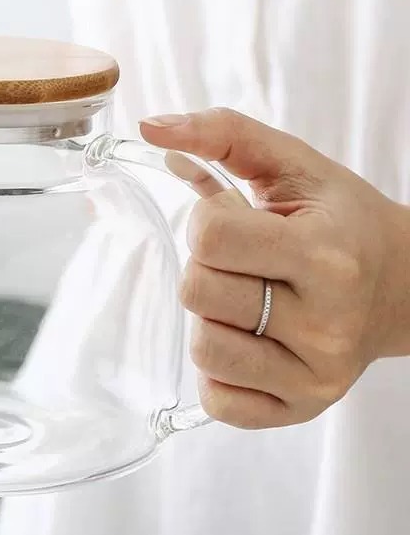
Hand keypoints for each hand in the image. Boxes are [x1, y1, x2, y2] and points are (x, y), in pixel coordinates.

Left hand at [139, 108, 409, 428]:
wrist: (402, 287)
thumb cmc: (340, 221)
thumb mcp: (291, 165)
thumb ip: (222, 133)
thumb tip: (149, 126)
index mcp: (324, 255)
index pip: (209, 238)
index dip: (205, 221)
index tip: (234, 220)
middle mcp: (324, 323)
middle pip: (197, 292)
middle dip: (205, 267)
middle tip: (244, 263)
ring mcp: (314, 375)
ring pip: (202, 347)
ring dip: (210, 317)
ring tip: (247, 301)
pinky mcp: (300, 408)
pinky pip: (216, 399)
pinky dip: (217, 367)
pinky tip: (248, 339)